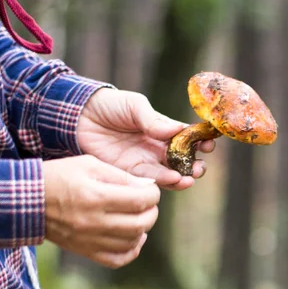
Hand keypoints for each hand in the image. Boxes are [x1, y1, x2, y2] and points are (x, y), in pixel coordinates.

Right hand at [41, 155, 160, 268]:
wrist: (28, 201)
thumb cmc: (58, 177)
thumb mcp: (88, 164)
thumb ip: (120, 176)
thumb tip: (147, 187)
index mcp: (96, 196)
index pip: (140, 200)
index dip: (153, 194)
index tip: (150, 190)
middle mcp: (95, 222)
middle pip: (140, 224)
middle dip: (151, 212)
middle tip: (148, 203)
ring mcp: (90, 240)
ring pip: (132, 242)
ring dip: (142, 229)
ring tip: (139, 217)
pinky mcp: (86, 251)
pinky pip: (118, 260)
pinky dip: (131, 250)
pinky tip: (133, 238)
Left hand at [76, 88, 213, 189]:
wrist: (78, 116)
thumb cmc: (109, 105)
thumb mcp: (134, 106)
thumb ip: (154, 120)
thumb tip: (179, 130)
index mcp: (162, 129)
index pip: (187, 139)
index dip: (200, 142)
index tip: (209, 144)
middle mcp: (156, 148)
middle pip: (182, 161)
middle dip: (194, 166)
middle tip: (199, 168)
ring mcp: (144, 162)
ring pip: (169, 174)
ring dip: (182, 178)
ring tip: (188, 178)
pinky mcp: (130, 174)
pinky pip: (150, 181)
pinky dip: (163, 182)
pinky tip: (173, 180)